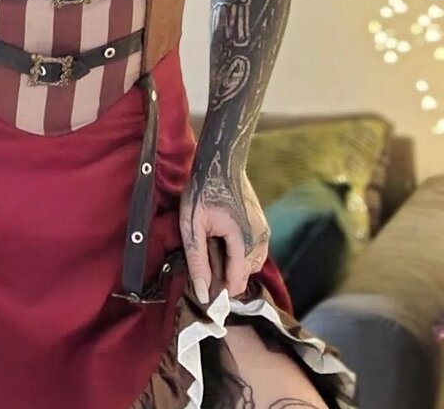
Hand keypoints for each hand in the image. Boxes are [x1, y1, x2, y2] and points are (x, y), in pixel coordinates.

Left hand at [179, 166, 269, 304]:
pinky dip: (240, 254)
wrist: (221, 162)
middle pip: (244, 276)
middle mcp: (260, 240)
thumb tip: (202, 293)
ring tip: (212, 246)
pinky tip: (223, 240)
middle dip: (225, 276)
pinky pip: (255, 252)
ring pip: (251, 266)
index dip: (219, 291)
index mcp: (243, 242)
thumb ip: (197, 261)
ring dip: (233, 265)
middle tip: (204, 258)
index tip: (202, 288)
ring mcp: (265, 233)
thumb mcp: (192, 226)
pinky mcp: (264, 227)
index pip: (236, 283)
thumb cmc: (202, 191)